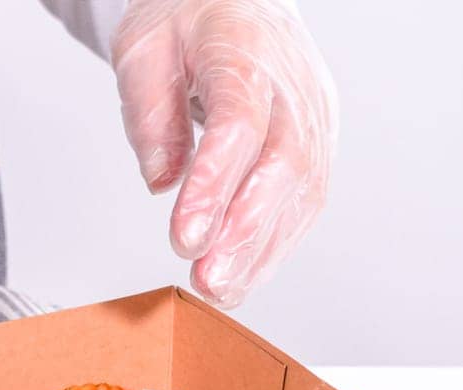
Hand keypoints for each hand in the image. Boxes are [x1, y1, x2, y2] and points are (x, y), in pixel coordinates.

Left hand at [112, 0, 336, 306]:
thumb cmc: (186, 19)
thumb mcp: (143, 47)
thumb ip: (149, 112)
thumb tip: (162, 181)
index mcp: (246, 50)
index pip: (240, 125)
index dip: (214, 186)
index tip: (184, 237)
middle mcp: (293, 84)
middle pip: (283, 165)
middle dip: (244, 232)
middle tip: (207, 279)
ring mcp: (315, 113)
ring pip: (303, 191)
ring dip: (261, 250)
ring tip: (220, 289)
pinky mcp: (318, 140)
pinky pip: (306, 199)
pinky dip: (274, 242)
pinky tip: (243, 273)